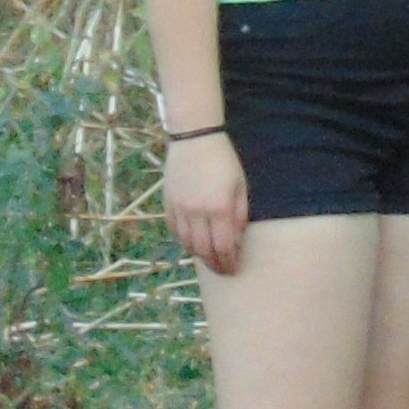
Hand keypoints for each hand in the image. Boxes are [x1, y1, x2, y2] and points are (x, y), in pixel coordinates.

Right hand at [165, 130, 249, 275]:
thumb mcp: (240, 186)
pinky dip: (184, 241)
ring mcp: (180, 208)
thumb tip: (236, 241)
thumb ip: (239, 215)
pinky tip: (193, 242)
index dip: (228, 263)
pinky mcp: (168, 202)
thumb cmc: (224, 161)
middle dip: (214, 265)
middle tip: (222, 270)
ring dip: (199, 255)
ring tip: (208, 258)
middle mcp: (198, 211)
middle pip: (204, 250)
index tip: (233, 269)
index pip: (224, 247)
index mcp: (219, 207)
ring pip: (187, 243)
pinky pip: (175, 230)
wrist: (195, 138)